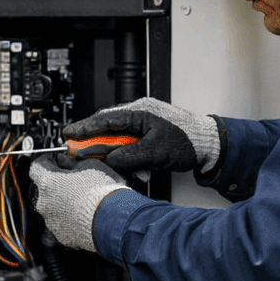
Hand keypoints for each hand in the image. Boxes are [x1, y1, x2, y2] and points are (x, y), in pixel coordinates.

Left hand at [29, 154, 130, 252]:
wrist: (113, 220)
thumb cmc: (102, 192)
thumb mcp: (89, 166)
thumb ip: (72, 162)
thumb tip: (66, 161)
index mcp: (48, 183)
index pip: (37, 167)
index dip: (45, 161)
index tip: (53, 160)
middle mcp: (44, 203)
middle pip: (45, 190)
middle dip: (57, 184)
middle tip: (73, 179)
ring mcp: (52, 221)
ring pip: (53, 208)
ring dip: (63, 203)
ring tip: (83, 200)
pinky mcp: (62, 235)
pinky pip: (63, 223)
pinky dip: (70, 219)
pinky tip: (85, 214)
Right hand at [63, 97, 219, 173]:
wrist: (210, 144)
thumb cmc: (188, 142)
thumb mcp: (154, 153)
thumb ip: (128, 157)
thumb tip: (107, 161)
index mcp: (140, 111)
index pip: (105, 119)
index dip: (84, 128)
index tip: (68, 135)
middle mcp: (141, 113)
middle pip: (109, 128)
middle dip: (97, 144)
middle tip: (81, 154)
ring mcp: (146, 122)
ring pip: (120, 138)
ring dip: (119, 155)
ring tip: (126, 168)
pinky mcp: (151, 133)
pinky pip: (132, 144)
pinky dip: (131, 157)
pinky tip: (141, 169)